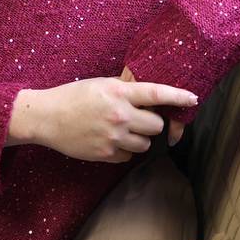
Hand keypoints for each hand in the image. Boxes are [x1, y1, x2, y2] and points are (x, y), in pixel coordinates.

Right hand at [33, 76, 196, 162]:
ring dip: (139, 137)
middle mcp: (119, 115)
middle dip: (152, 122)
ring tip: (121, 129)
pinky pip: (129, 156)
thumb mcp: (101, 83)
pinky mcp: (106, 154)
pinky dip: (125, 150)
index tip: (193, 99)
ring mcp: (113, 137)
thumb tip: (148, 93)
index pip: (156, 94)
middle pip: (156, 125)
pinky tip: (110, 140)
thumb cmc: (74, 96)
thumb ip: (125, 88)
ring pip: (145, 143)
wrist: (47, 117)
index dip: (178, 97)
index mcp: (119, 92)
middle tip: (138, 117)